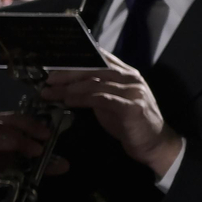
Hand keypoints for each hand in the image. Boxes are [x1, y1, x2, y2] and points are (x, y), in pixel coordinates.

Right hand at [0, 111, 68, 201]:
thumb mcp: (22, 165)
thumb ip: (41, 163)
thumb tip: (65, 165)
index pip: (13, 118)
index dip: (30, 124)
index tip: (48, 135)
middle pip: (0, 124)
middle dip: (23, 133)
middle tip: (41, 146)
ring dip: (10, 142)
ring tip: (30, 152)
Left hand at [39, 52, 182, 176]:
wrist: (155, 143)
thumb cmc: (129, 122)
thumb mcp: (109, 100)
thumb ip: (95, 88)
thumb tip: (65, 82)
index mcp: (125, 72)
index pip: (98, 57)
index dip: (75, 59)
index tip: (53, 64)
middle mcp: (130, 78)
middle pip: (93, 68)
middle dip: (67, 73)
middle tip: (47, 79)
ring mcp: (133, 91)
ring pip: (94, 83)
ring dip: (68, 88)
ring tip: (49, 92)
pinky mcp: (131, 107)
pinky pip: (101, 99)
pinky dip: (81, 99)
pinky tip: (67, 102)